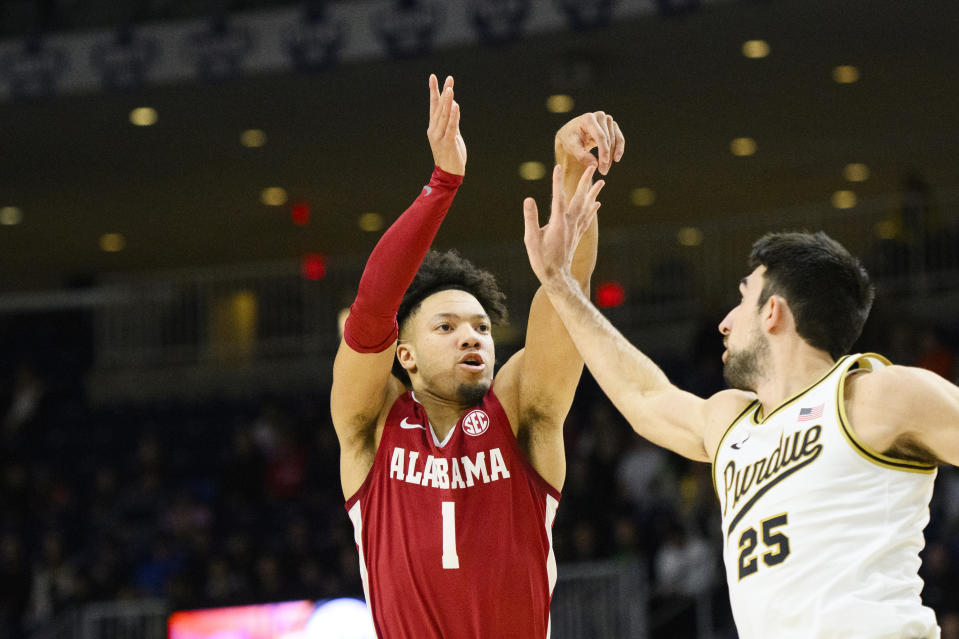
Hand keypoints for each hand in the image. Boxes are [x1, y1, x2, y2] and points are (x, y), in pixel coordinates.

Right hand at [427, 74, 466, 175]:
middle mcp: (434, 129)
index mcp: (434, 127)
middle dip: (444, 92)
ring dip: (448, 101)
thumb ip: (452, 121)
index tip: (433, 77)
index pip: (433, 105)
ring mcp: (440, 136)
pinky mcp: (448, 142)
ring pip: (444, 115)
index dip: (434, 91)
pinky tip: (456, 106)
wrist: (449, 173)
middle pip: (439, 107)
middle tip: (449, 79)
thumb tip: (453, 105)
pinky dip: (453, 116)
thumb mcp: (451, 135)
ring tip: (451, 88)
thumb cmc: (450, 154)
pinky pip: (451, 127)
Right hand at [524, 165, 603, 286]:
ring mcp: (575, 229)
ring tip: (602, 182)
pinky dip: (592, 209)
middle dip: (586, 182)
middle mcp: (570, 223)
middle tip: (592, 168)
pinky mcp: (577, 235)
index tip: (557, 167)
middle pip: (579, 198)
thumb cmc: (541, 259)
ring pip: (587, 207)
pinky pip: (587, 218)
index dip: (557, 181)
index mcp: (558, 222)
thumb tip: (528, 199)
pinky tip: (597, 204)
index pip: (557, 197)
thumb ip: (530, 218)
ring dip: (594, 194)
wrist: (556, 276)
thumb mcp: (531, 239)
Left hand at [555, 111, 624, 175]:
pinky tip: (616, 159)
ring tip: (605, 169)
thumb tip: (595, 165)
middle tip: (603, 171)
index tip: (603, 164)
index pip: (600, 136)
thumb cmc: (570, 138)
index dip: (603, 150)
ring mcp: (607, 120)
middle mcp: (599, 116)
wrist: (571, 132)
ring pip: (614, 140)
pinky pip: (619, 138)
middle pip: (608, 139)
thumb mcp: (572, 147)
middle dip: (606, 156)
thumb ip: (582, 155)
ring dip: (611, 155)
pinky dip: (618, 149)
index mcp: (588, 119)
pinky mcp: (612, 126)